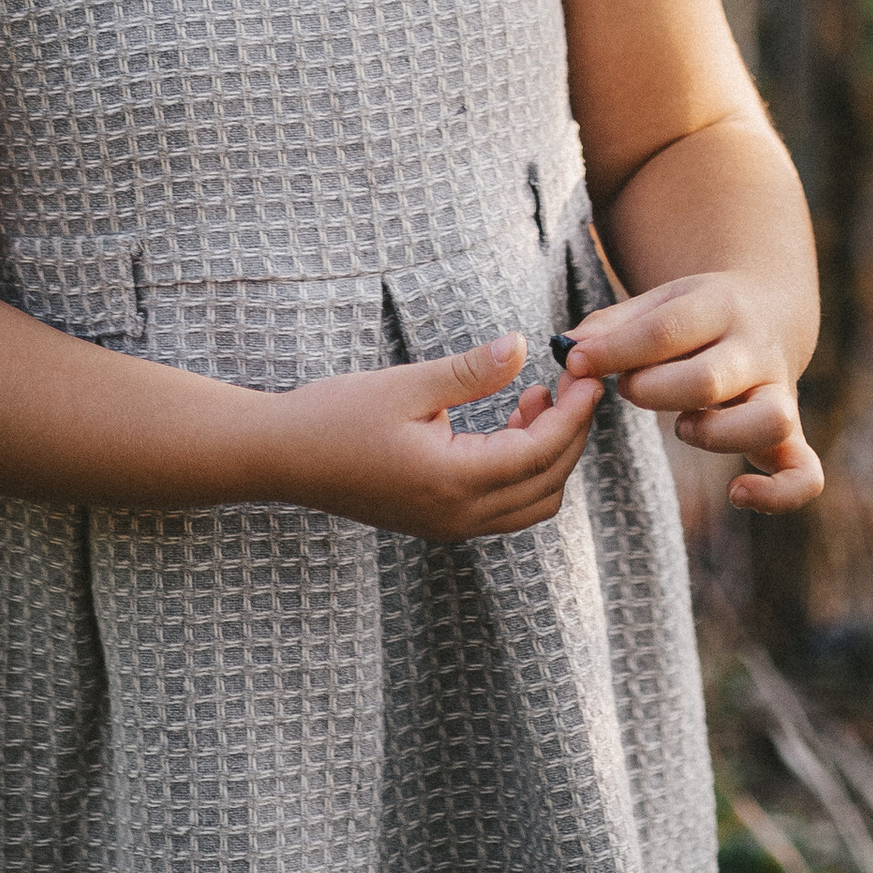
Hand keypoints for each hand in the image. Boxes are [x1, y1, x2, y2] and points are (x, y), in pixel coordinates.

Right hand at [271, 335, 600, 541]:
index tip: (590, 373)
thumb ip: (471, 370)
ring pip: (532, 502)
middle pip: (548, 483)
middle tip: (572, 380)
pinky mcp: (440, 522)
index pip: (541, 452)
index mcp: (453, 482)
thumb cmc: (336, 416)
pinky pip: (505, 505)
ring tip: (536, 396)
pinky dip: (523, 468)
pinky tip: (509, 419)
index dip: (574, 413)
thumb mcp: (408, 384)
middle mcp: (458, 516)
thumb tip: (522, 345)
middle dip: (570, 433)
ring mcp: (449, 526)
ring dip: (548, 453)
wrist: (281, 458)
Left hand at [562, 275, 824, 514]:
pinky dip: (777, 494)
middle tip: (629, 389)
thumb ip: (611, 326)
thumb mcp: (659, 303)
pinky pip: (805, 474)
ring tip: (684, 427)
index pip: (666, 329)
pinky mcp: (792, 436)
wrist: (770, 310)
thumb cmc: (695, 316)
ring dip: (715, 432)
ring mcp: (779, 394)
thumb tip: (565, 349)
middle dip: (653, 390)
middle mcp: (756, 350)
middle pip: (709, 379)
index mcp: (721, 307)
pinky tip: (737, 493)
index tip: (575, 361)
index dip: (613, 350)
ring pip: (769, 420)